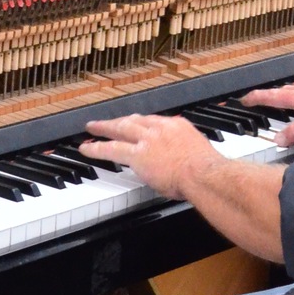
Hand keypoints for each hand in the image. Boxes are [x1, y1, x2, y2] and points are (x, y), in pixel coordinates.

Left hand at [81, 113, 216, 197]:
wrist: (203, 174)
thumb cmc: (206, 170)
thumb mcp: (199, 153)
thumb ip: (187, 153)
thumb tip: (183, 163)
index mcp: (177, 126)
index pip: (155, 121)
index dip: (142, 124)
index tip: (136, 125)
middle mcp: (161, 128)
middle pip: (134, 120)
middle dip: (119, 120)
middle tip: (108, 121)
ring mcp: (147, 140)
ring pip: (120, 129)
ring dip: (104, 128)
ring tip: (92, 129)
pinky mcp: (137, 155)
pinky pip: (111, 149)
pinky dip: (96, 148)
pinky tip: (86, 148)